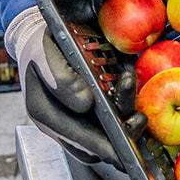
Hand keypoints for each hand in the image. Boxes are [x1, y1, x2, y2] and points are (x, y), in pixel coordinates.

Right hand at [6, 5, 126, 166]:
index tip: (120, 147)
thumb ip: (60, 79)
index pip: (74, 138)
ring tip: (135, 100)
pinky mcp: (92, 105)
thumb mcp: (44, 54)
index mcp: (44, 112)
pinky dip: (125, 102)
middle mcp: (61, 119)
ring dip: (125, 115)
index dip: (99, 145)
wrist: (44, 32)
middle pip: (94, 143)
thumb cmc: (41, 44)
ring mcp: (78, 114)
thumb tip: (85, 104)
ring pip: (107, 130)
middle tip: (139, 121)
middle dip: (120, 136)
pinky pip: (113, 114)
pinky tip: (128, 82)